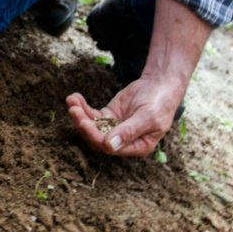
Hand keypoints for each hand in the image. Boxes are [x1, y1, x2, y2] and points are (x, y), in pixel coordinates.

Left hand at [66, 75, 184, 156]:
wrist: (160, 84)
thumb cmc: (160, 102)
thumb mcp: (148, 117)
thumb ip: (129, 131)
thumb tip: (110, 146)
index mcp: (136, 147)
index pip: (110, 147)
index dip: (95, 136)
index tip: (84, 122)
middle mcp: (123, 141)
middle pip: (96, 138)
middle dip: (83, 124)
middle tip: (74, 109)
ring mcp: (114, 129)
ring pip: (91, 127)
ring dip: (79, 115)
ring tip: (71, 100)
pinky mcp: (108, 116)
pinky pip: (91, 115)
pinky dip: (82, 107)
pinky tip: (74, 97)